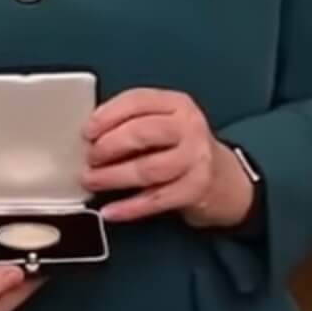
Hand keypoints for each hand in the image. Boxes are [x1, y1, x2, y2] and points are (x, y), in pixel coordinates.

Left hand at [82, 88, 255, 227]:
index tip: (87, 130)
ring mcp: (195, 158)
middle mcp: (190, 127)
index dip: (108, 115)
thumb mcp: (166, 124)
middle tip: (90, 158)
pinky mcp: (196, 188)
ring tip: (92, 181)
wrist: (224, 180)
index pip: (139, 100)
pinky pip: (156, 199)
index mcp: (177, 104)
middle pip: (143, 132)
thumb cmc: (183, 149)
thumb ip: (134, 122)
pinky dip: (129, 207)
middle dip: (109, 146)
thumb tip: (90, 137)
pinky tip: (110, 210)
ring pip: (148, 168)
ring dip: (113, 176)